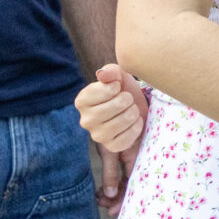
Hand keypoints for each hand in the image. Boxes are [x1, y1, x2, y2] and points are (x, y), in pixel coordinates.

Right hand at [75, 63, 148, 206]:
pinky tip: (133, 123)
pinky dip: (136, 128)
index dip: (116, 87)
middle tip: (126, 100)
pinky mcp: (111, 147)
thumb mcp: (118, 75)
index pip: (104, 90)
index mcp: (82, 101)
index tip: (117, 87)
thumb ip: (110, 71)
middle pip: (114, 106)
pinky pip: (127, 137)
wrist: (136, 106)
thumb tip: (103, 74)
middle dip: (127, 100)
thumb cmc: (123, 89)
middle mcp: (85, 120)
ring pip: (122, 121)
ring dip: (133, 113)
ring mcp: (97, 136)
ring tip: (131, 110)